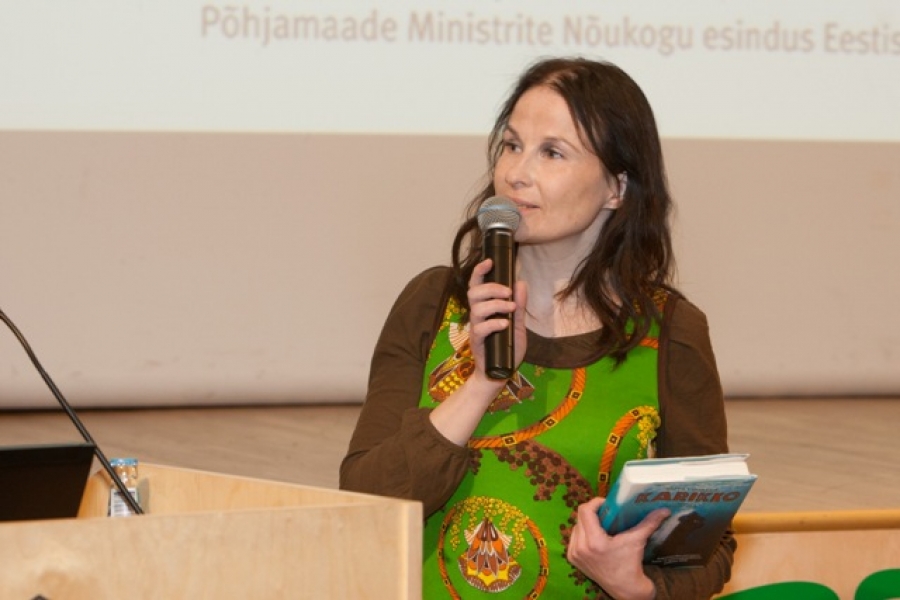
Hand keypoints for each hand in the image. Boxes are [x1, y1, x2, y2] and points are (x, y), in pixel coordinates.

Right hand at [466, 258, 527, 379]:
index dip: (479, 271)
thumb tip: (521, 283)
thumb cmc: (507, 348)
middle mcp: (477, 316)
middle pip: (474, 293)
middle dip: (492, 288)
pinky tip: (506, 325)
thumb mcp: (518, 325)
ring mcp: (476, 328)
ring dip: (496, 305)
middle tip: (508, 293)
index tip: (489, 261)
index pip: (477, 285)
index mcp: (485, 308)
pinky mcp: (477, 342)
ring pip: (477, 309)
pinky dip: (494, 323)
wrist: (500, 373)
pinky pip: (481, 328)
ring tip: (511, 308)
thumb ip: (520, 306)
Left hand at [567, 497, 668, 599]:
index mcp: (594, 542)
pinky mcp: (572, 559)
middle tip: (606, 513)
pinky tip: (594, 536)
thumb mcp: (637, 541)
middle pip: (580, 517)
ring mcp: (574, 554)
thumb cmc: (631, 564)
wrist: (625, 589)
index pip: (585, 511)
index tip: (607, 504)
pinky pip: (574, 538)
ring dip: (587, 523)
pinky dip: (583, 534)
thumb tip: (664, 509)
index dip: (595, 503)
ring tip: (601, 524)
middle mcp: (580, 547)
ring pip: (576, 526)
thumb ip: (649, 523)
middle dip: (593, 512)